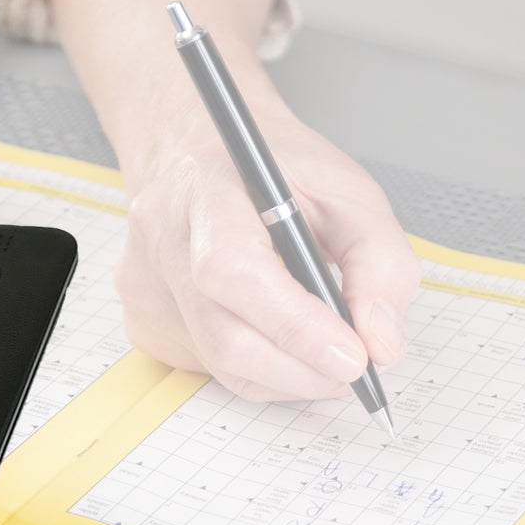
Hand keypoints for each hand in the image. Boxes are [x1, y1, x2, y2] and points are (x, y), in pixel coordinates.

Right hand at [117, 89, 421, 403]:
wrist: (210, 148)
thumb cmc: (280, 169)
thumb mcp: (350, 190)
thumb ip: (380, 262)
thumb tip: (381, 343)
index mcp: (207, 184)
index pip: (235, 269)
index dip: (296, 324)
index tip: (354, 355)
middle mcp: (161, 233)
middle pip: (224, 333)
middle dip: (302, 366)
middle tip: (356, 369)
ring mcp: (144, 280)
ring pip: (219, 362)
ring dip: (287, 375)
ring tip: (329, 356)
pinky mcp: (145, 317)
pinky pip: (209, 367)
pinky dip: (260, 369)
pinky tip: (282, 340)